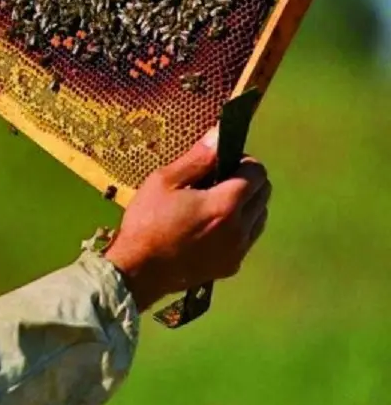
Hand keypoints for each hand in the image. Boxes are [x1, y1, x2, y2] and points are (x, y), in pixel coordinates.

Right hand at [103, 126, 271, 310]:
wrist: (139, 270)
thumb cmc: (147, 221)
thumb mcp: (164, 182)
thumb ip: (197, 158)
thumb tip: (219, 134)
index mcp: (225, 205)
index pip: (257, 173)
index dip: (243, 162)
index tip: (223, 163)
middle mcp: (240, 228)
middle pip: (265, 194)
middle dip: (248, 181)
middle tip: (219, 180)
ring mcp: (238, 250)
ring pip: (260, 217)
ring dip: (247, 204)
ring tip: (216, 203)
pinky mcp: (232, 265)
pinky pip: (248, 238)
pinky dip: (240, 226)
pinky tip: (213, 226)